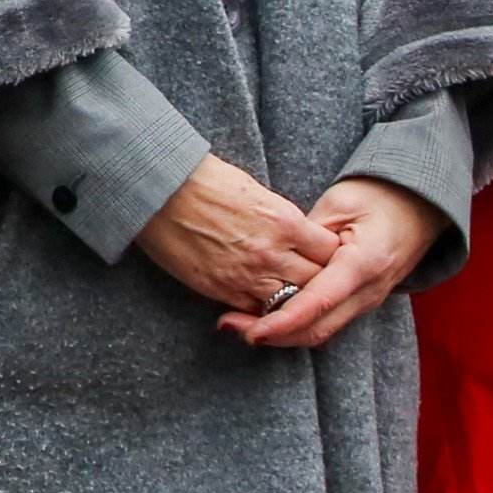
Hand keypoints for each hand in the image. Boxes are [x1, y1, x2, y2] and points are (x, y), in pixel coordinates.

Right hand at [135, 152, 338, 310]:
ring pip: (290, 304)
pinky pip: (256, 311)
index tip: (326, 258)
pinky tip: (261, 302)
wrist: (160, 188)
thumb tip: (296, 237)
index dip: (331, 256)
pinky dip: (262, 310)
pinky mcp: (221, 290)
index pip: (331, 252)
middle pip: (317, 282)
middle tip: (314, 283)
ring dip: (291, 301)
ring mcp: (246, 275)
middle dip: (319, 283)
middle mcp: (272, 252)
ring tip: (289, 297)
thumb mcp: (258, 192)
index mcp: (286, 222)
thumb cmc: (206, 180)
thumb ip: (283, 220)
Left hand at [229, 178, 440, 349]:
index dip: (281, 320)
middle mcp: (368, 291)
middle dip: (272, 334)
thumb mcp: (339, 204)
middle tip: (229, 326)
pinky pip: (327, 322)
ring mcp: (367, 301)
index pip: (317, 303)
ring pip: (321, 332)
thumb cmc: (378, 195)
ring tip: (238, 325)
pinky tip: (266, 318)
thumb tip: (274, 260)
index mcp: (362, 264)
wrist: (420, 205)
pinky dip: (296, 325)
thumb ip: (307, 235)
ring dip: (281, 334)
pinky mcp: (361, 302)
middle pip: (317, 328)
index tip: (250, 329)